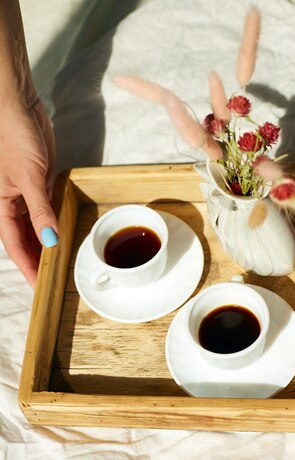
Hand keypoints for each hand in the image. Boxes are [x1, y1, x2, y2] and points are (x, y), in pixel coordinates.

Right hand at [0, 98, 57, 287]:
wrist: (19, 108)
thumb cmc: (14, 137)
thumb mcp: (29, 177)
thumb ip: (39, 211)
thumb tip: (49, 241)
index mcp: (1, 205)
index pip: (14, 246)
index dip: (27, 267)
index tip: (39, 287)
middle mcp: (11, 204)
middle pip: (23, 241)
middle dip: (35, 261)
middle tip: (52, 281)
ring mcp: (25, 195)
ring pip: (33, 229)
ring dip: (43, 245)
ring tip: (57, 265)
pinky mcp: (38, 184)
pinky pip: (43, 212)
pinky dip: (50, 225)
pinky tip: (59, 236)